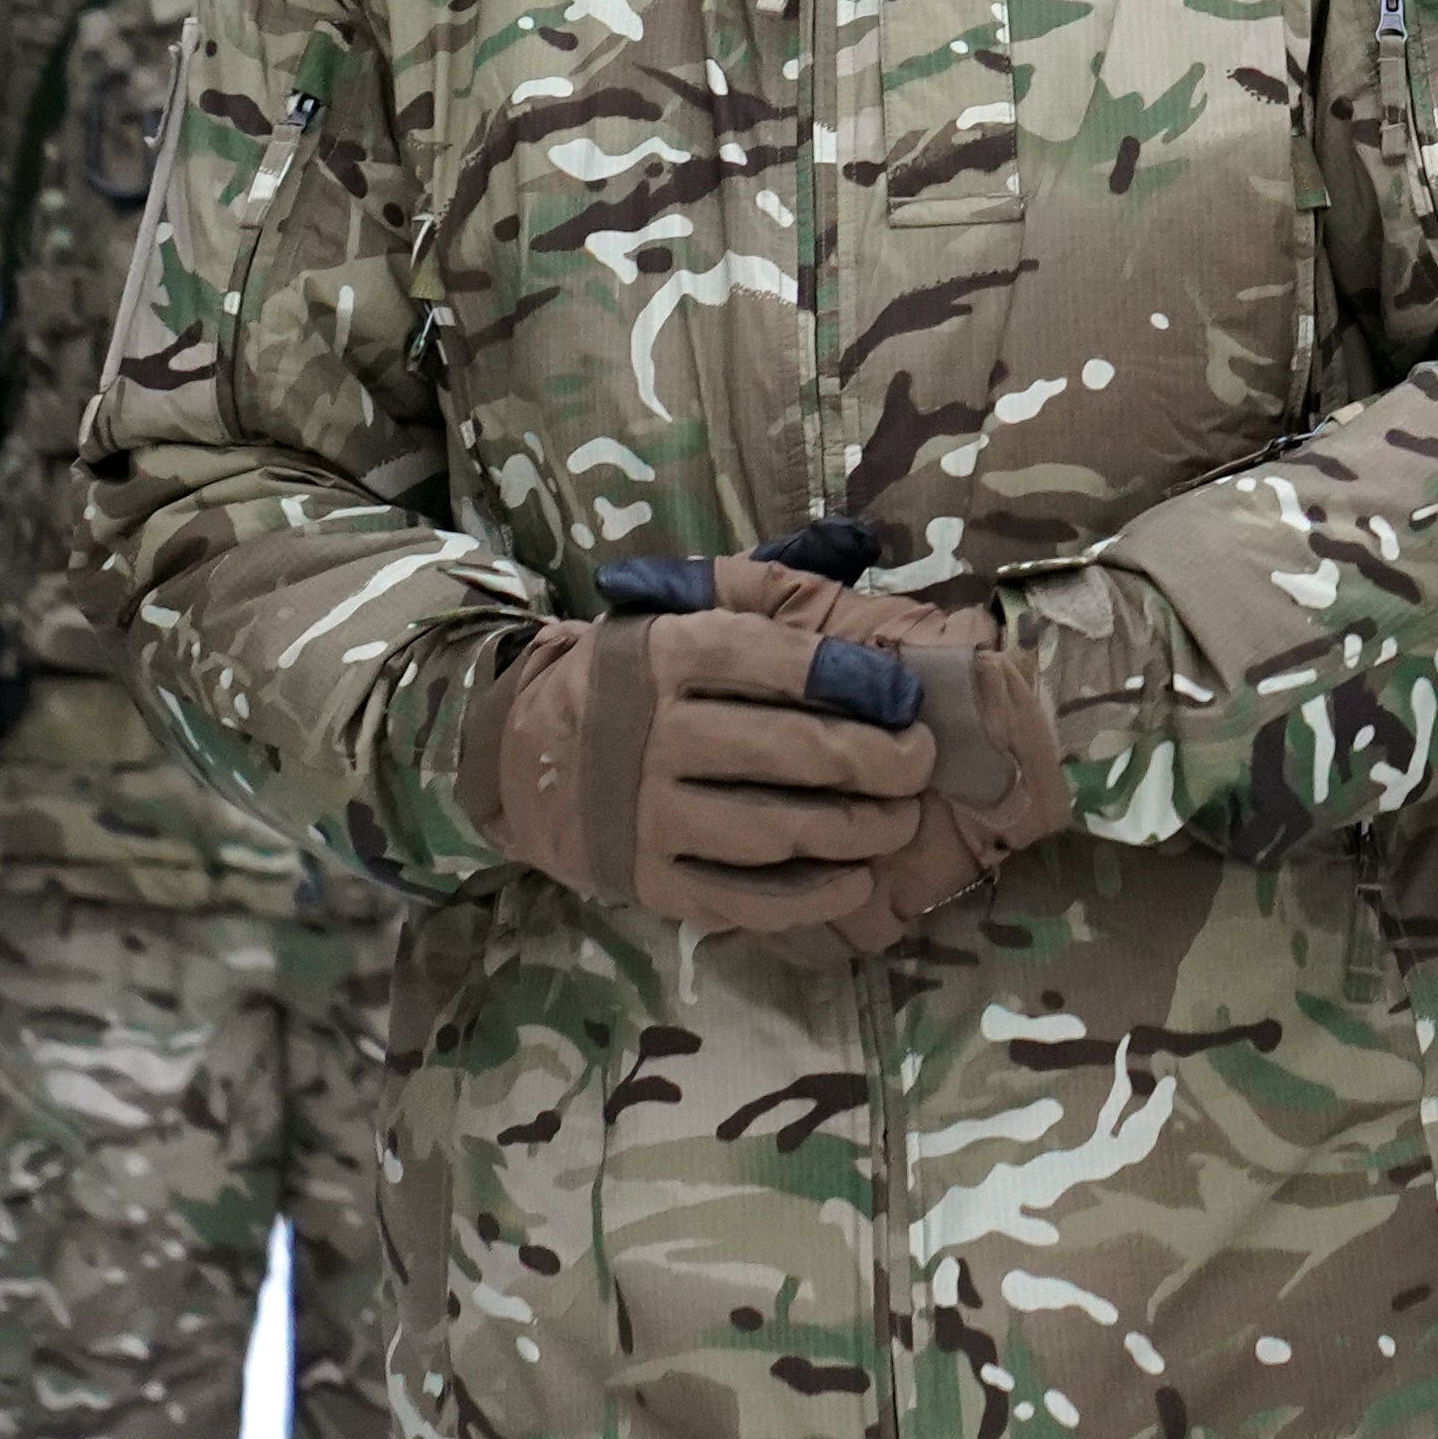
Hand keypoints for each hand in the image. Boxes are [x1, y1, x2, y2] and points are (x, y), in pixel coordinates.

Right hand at [599, 527, 1068, 949]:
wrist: (518, 756)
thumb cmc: (634, 675)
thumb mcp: (678, 610)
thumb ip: (762, 585)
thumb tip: (859, 540)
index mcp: (668, 654)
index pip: (774, 661)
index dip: (855, 679)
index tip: (907, 697)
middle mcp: (652, 734)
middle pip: (786, 751)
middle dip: (875, 760)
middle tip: (919, 762)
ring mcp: (644, 814)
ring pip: (770, 830)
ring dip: (855, 829)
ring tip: (899, 818)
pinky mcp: (646, 881)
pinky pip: (740, 897)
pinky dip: (809, 895)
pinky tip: (856, 879)